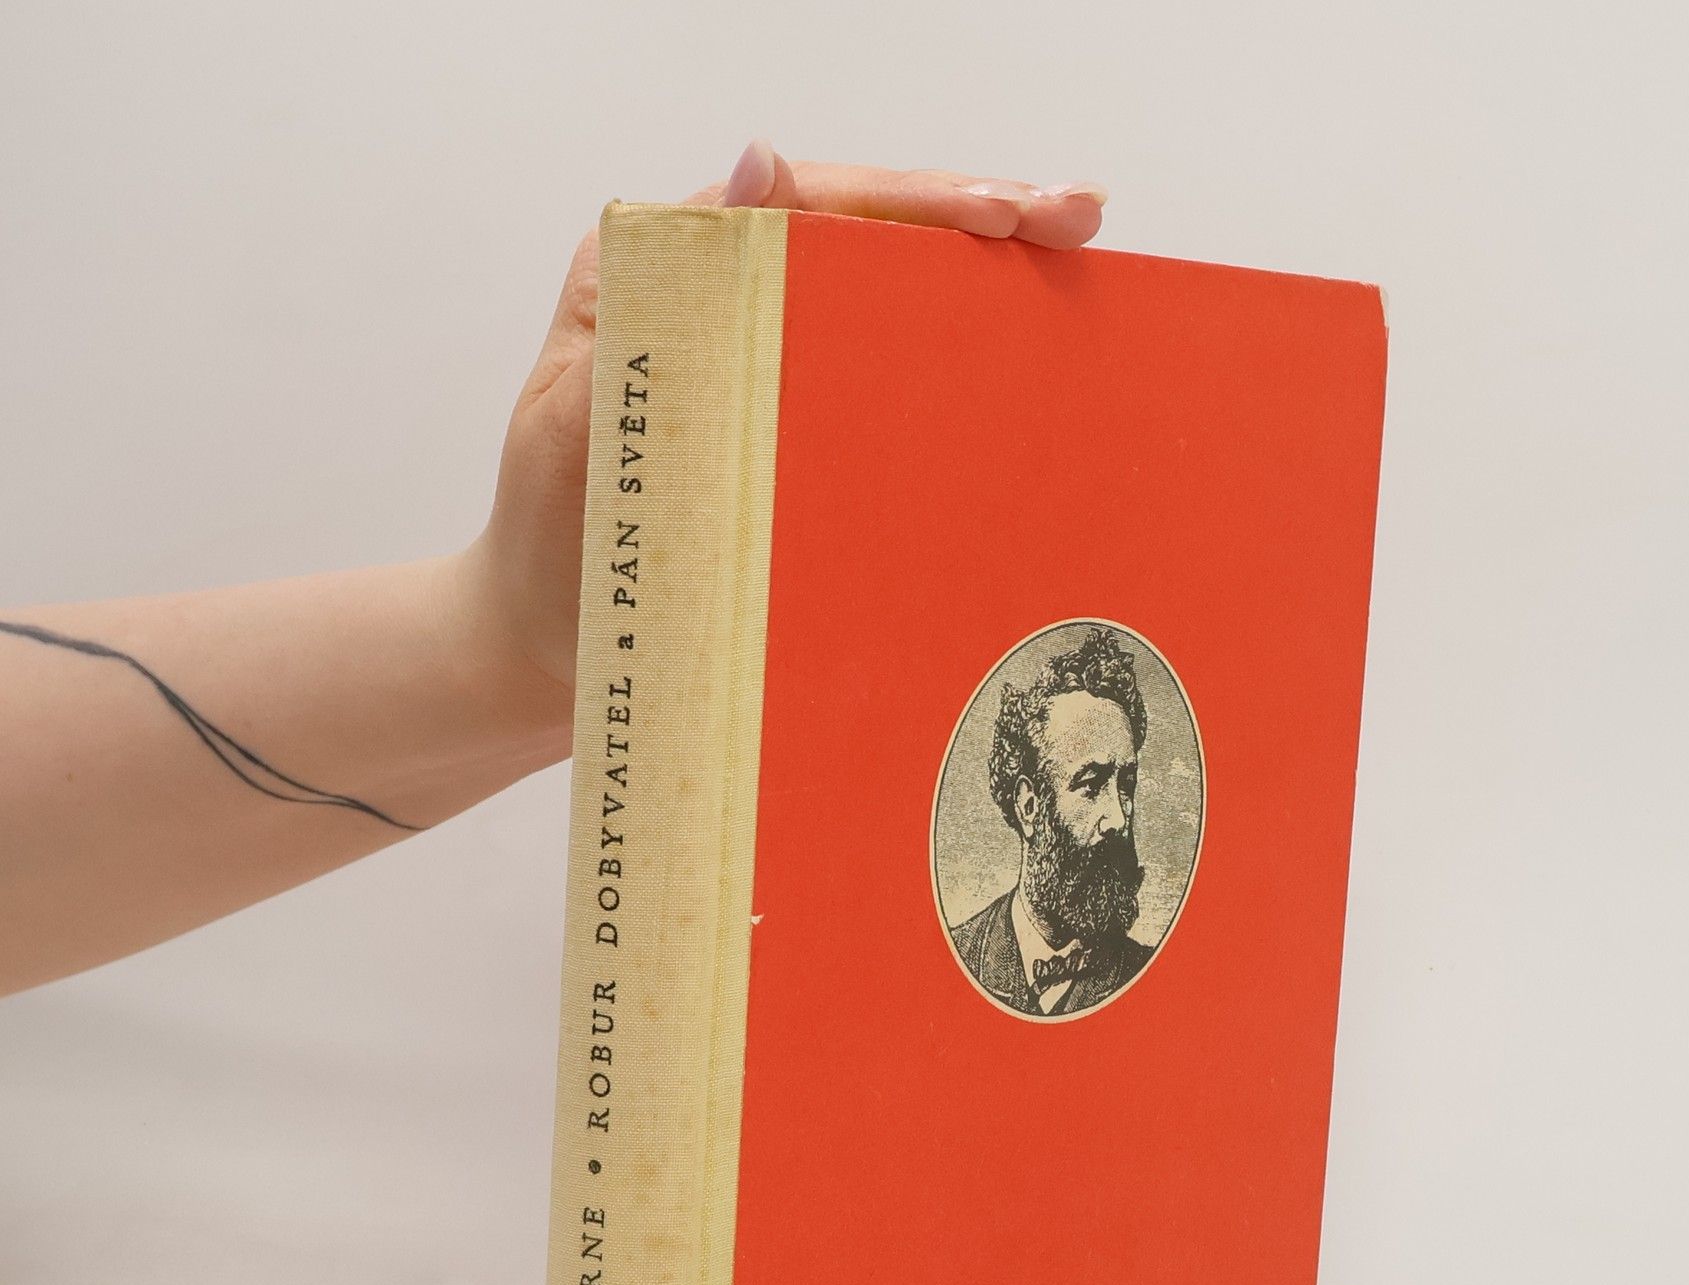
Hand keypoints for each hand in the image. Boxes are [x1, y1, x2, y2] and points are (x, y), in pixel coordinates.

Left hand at [464, 142, 1108, 731]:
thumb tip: (763, 164)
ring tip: (1082, 278)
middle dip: (983, 227)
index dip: (920, 203)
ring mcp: (774, 382)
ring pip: (893, 316)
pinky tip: (1025, 388)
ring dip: (986, 300)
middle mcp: (733, 311)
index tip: (1007, 214)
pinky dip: (956, 391)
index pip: (817, 206)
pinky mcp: (800, 451)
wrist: (546, 655)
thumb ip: (657, 301)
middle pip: (873, 246)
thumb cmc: (551, 545)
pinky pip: (885, 403)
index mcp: (675, 273)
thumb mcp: (583, 415)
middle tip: (1080, 222)